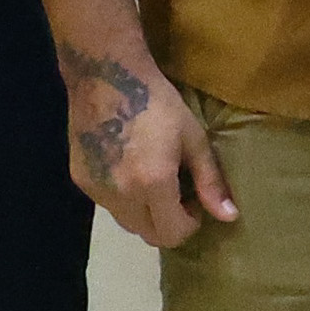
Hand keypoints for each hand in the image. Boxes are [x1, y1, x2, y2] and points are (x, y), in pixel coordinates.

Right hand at [59, 41, 228, 250]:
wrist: (106, 76)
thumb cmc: (158, 103)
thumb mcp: (193, 138)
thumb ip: (210, 182)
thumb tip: (229, 216)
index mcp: (152, 184)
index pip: (172, 234)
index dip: (189, 224)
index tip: (194, 202)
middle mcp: (121, 195)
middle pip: (148, 234)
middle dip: (167, 223)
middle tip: (177, 194)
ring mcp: (96, 189)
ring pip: (126, 222)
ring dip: (144, 212)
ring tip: (153, 180)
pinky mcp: (80, 180)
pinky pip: (108, 204)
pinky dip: (123, 198)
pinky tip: (129, 168)